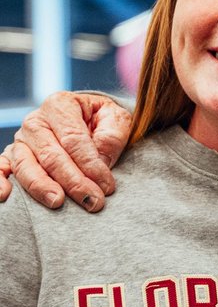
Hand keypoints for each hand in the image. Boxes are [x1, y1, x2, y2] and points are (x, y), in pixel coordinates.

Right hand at [6, 92, 132, 210]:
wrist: (89, 119)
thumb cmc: (103, 120)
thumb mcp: (117, 119)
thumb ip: (110, 138)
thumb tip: (100, 164)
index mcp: (60, 105)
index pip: (74, 139)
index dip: (90, 164)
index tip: (107, 186)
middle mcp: (35, 121)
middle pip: (51, 155)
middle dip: (73, 181)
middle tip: (92, 201)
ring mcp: (21, 140)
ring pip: (26, 166)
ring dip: (42, 187)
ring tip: (58, 202)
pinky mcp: (11, 157)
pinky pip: (1, 168)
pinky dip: (0, 181)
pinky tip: (5, 195)